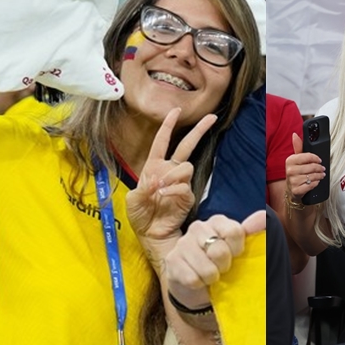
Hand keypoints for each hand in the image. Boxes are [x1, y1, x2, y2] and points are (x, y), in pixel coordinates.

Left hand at [127, 107, 217, 244]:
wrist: (151, 234)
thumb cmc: (140, 216)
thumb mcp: (133, 200)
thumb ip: (143, 187)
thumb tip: (157, 180)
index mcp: (154, 166)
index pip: (162, 141)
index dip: (169, 125)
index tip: (176, 110)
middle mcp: (169, 171)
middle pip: (187, 145)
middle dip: (198, 130)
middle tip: (211, 118)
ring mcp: (180, 182)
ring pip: (186, 166)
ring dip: (173, 174)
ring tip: (161, 188)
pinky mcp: (188, 195)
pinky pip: (184, 186)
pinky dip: (173, 189)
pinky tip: (164, 195)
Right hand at [163, 210, 264, 309]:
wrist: (200, 286)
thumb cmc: (222, 263)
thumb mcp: (239, 249)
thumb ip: (252, 231)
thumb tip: (263, 215)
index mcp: (217, 221)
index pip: (234, 232)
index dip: (238, 250)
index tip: (236, 255)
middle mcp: (198, 228)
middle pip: (219, 250)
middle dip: (224, 265)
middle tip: (221, 267)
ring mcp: (182, 243)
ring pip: (206, 268)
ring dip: (211, 277)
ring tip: (210, 275)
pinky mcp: (172, 261)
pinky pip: (192, 279)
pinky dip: (199, 284)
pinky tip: (197, 279)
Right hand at [285, 132, 325, 205]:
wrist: (292, 190)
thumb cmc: (296, 173)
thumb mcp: (296, 160)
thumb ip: (298, 147)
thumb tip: (295, 135)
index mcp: (290, 160)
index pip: (307, 156)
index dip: (316, 158)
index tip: (319, 160)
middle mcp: (290, 170)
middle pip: (311, 167)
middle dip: (319, 168)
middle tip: (322, 169)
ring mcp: (293, 181)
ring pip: (312, 176)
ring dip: (319, 176)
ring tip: (321, 175)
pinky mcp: (297, 190)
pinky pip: (311, 185)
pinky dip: (316, 183)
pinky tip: (316, 181)